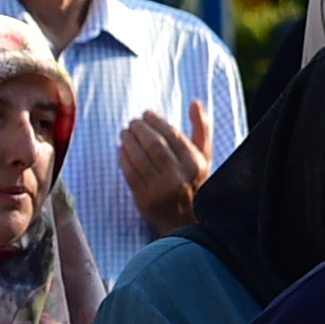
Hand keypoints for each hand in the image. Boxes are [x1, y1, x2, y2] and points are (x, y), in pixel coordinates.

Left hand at [119, 101, 212, 231]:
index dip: (156, 122)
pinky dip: (123, 158)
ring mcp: (160, 189)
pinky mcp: (144, 198)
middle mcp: (179, 177)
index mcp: (195, 164)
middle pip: (154, 145)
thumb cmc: (194, 182)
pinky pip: (129, 173)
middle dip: (140, 129)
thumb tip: (195, 102)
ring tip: (124, 132)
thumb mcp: (204, 157)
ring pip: (139, 158)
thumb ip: (201, 129)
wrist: (184, 221)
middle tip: (132, 122)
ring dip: (128, 141)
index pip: (172, 136)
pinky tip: (121, 149)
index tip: (147, 114)